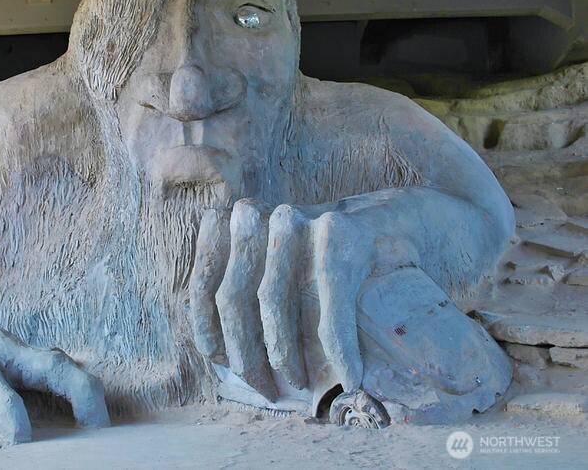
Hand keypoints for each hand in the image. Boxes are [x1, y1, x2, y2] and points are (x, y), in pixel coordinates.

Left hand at [189, 198, 416, 400]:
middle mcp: (260, 218)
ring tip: (300, 382)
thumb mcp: (279, 265)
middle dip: (246, 354)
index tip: (222, 364)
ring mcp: (298, 223)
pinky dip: (338, 348)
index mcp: (238, 222)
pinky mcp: (338, 238)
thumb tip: (215, 350)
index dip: (207, 331)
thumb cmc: (330, 258)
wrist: (401, 221)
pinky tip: (350, 376)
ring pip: (271, 300)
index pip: (205, 284)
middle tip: (266, 388)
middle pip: (234, 297)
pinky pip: (326, 304)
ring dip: (284, 353)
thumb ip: (244, 290)